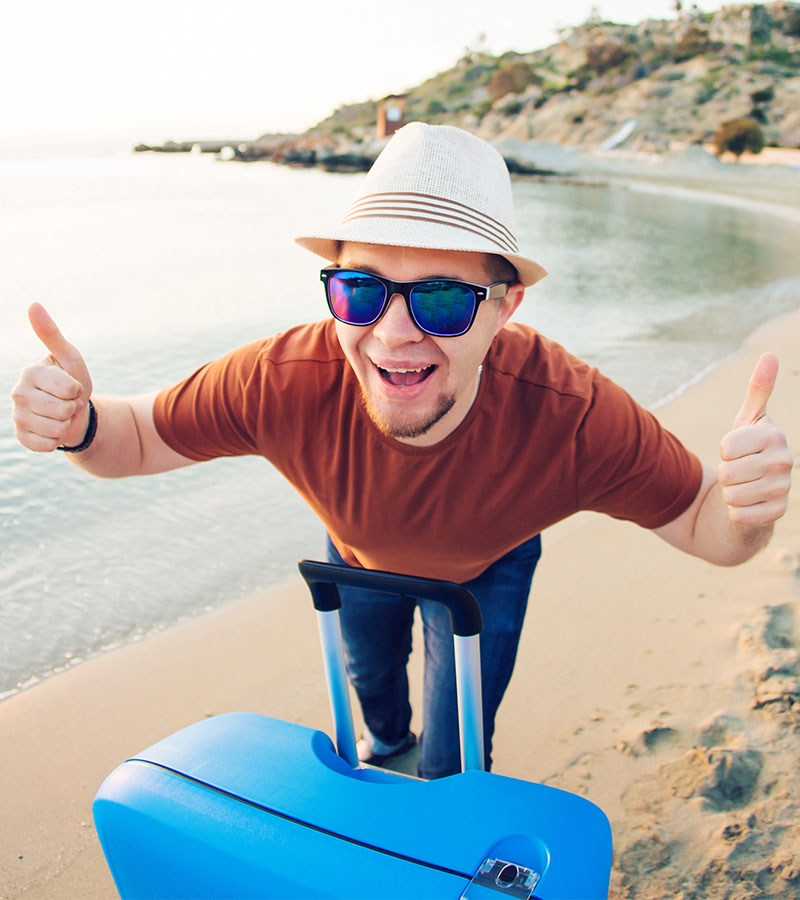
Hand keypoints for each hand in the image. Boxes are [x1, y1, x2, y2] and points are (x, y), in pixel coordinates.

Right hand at [10, 303, 93, 451]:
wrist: (72, 412)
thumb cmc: (72, 381)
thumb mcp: (70, 358)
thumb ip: (52, 335)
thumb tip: (33, 304)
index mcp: (29, 372)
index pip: (67, 388)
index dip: (77, 390)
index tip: (71, 386)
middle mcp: (17, 393)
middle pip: (61, 410)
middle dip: (72, 409)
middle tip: (67, 403)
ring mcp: (17, 416)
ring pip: (55, 429)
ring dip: (66, 425)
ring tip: (61, 416)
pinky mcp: (20, 436)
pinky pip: (46, 444)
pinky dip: (56, 440)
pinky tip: (52, 430)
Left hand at [718, 352, 792, 526]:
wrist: (755, 491)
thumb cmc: (748, 450)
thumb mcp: (749, 420)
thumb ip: (758, 390)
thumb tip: (770, 355)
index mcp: (775, 436)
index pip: (726, 447)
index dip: (724, 450)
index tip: (738, 450)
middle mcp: (785, 461)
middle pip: (727, 472)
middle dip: (726, 473)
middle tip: (740, 470)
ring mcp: (783, 489)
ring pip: (730, 494)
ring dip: (730, 492)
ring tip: (743, 485)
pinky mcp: (776, 514)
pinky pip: (737, 514)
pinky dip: (735, 512)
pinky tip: (748, 504)